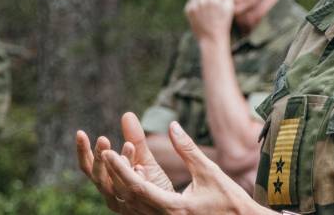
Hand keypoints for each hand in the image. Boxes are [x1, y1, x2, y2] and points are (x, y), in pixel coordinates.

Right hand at [76, 113, 173, 212]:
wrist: (173, 207)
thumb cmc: (154, 186)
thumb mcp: (143, 159)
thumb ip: (135, 139)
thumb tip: (127, 114)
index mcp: (107, 182)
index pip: (88, 168)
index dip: (82, 151)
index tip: (80, 132)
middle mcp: (111, 195)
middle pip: (98, 178)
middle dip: (99, 158)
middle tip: (103, 139)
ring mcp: (124, 205)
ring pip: (115, 187)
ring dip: (119, 166)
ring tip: (128, 146)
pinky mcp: (138, 210)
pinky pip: (134, 195)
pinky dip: (135, 180)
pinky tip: (141, 167)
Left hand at [100, 120, 267, 214]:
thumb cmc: (229, 200)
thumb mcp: (209, 172)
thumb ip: (188, 150)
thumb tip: (172, 127)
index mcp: (172, 208)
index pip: (138, 187)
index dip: (120, 170)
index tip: (108, 154)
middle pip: (130, 197)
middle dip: (116, 175)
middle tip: (105, 154)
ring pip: (134, 206)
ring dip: (123, 185)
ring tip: (114, 163)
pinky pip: (145, 209)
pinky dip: (135, 194)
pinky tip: (133, 177)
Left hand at [184, 0, 234, 42]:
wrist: (212, 38)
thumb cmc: (223, 21)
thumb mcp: (230, 6)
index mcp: (213, 0)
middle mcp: (202, 2)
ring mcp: (193, 6)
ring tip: (206, 1)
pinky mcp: (188, 11)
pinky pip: (191, 0)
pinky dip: (196, 2)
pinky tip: (202, 10)